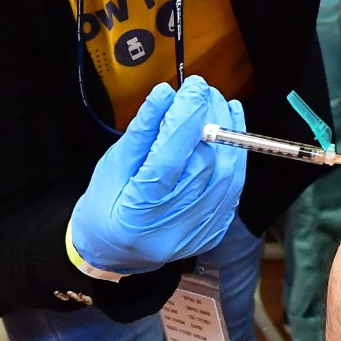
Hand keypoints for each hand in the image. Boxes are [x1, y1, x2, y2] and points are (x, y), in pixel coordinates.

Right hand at [70, 75, 246, 274]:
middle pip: (205, 166)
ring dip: (229, 134)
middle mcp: (171, 229)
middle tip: (204, 91)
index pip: (169, 159)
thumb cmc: (105, 207)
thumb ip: (142, 131)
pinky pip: (234, 188)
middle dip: (210, 120)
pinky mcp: (213, 231)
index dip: (186, 119)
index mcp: (136, 213)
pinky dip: (234, 155)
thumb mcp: (112, 165)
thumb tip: (165, 94)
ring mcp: (196, 233)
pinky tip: (231, 130)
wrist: (114, 253)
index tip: (193, 87)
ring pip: (228, 176)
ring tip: (220, 105)